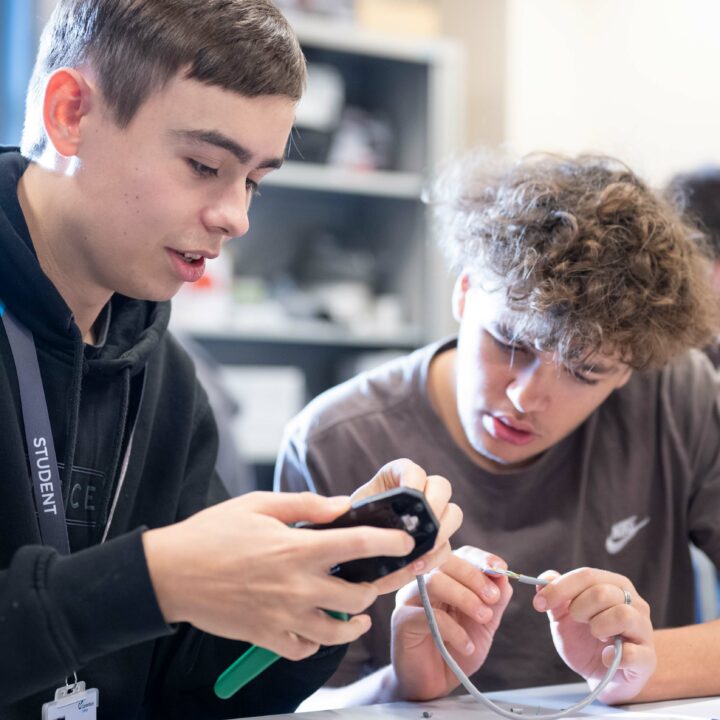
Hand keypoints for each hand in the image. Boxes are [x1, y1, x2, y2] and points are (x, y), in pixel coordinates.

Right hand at [142, 491, 415, 659]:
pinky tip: (317, 626)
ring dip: (356, 622)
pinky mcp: (267, 637)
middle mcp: (297, 586)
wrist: (169, 574)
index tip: (407, 542)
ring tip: (361, 613)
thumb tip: (343, 505)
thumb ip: (306, 505)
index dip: (391, 542)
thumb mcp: (259, 505)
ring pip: (339, 632)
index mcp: (297, 549)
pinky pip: (305, 650)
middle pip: (359, 594)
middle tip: (379, 576)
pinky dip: (317, 641)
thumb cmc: (212, 534)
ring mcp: (283, 616)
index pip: (359, 545)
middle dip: (377, 584)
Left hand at [350, 458, 462, 594]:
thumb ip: (363, 513)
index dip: (414, 481)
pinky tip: (419, 566)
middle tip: (424, 526)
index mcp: (398, 475)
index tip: (409, 496)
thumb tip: (372, 523)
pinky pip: (447, 545)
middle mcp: (421, 490)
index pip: (413, 470)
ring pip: (453, 514)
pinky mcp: (436, 539)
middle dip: (435, 506)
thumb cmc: (352, 524)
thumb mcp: (353, 514)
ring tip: (424, 550)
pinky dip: (436, 556)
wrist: (355, 546)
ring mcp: (433, 514)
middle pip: (442, 487)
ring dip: (442, 532)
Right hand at [389, 546, 512, 700]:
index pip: (460, 555)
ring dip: (465, 598)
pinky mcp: (402, 621)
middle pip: (445, 562)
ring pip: (435, 582)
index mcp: (444, 577)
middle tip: (493, 598)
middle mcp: (424, 581)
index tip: (501, 569)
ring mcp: (410, 599)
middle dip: (474, 576)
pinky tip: (467, 645)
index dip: (481, 558)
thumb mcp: (484, 623)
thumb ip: (494, 600)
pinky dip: (454, 629)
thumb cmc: (455, 649)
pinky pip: (428, 615)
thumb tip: (504, 576)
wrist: (432, 685)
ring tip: (483, 618)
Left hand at [533, 567, 655, 704]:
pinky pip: (633, 652)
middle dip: (578, 608)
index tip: (539, 603)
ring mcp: (644, 630)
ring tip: (595, 635)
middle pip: (602, 592)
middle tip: (576, 620)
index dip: (559, 588)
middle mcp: (634, 603)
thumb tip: (544, 579)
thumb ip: (555, 597)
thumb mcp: (564, 617)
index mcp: (614, 585)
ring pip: (622, 615)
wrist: (601, 676)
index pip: (587, 575)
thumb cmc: (585, 640)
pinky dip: (613, 655)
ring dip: (597, 626)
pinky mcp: (647, 658)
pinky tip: (606, 656)